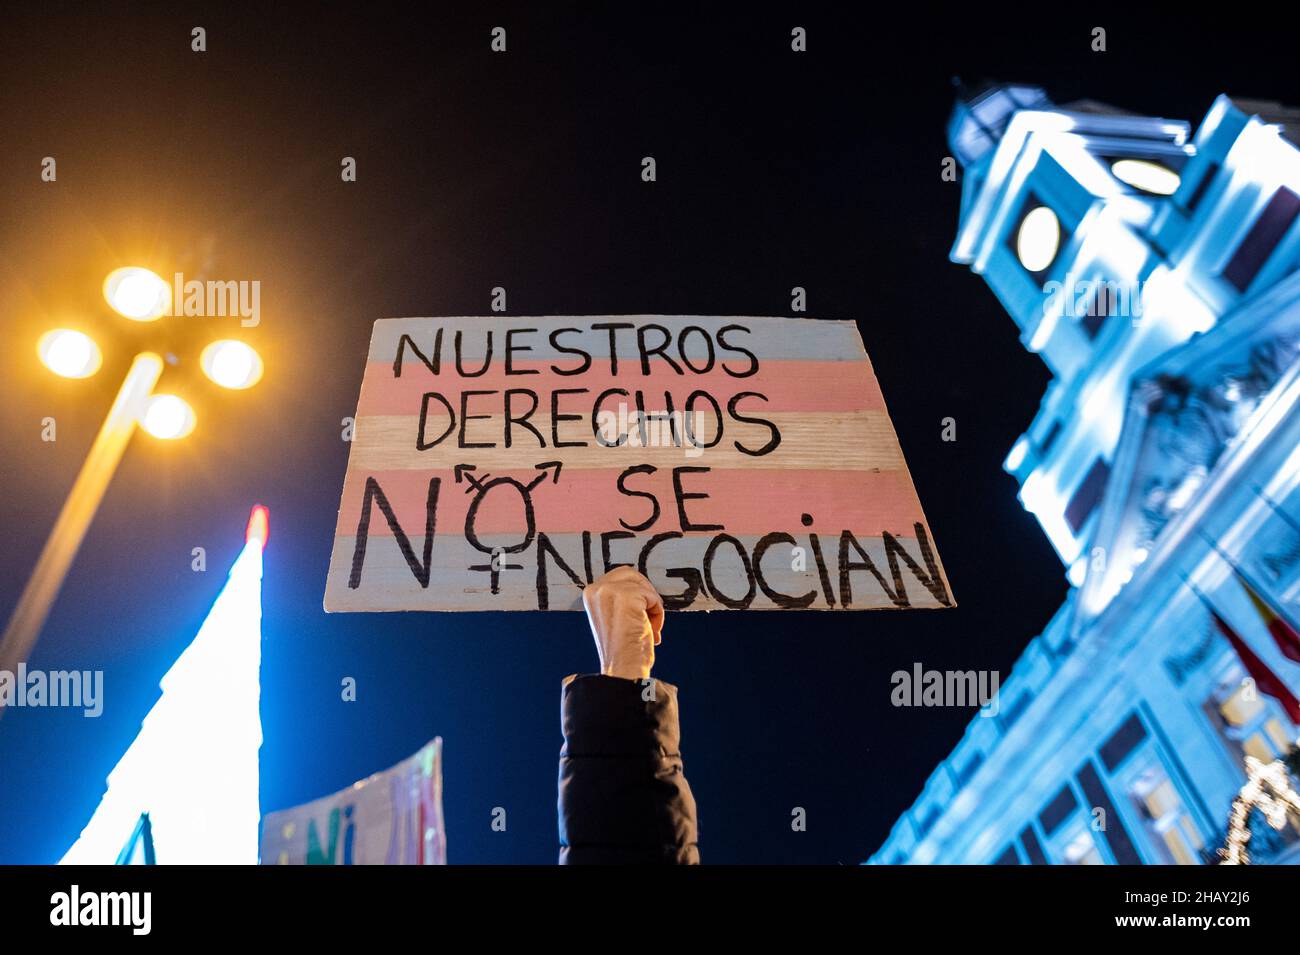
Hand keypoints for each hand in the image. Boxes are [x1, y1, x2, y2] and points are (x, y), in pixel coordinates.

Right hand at [581, 566, 664, 680]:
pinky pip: (653, 597)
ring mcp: (610, 591)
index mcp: (590, 593)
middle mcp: (596, 589)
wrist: (623, 670)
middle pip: (632, 574)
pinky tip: (649, 630)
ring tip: (648, 628)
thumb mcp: (615, 616)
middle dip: (644, 595)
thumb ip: (621, 598)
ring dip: (652, 606)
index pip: (620, 577)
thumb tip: (642, 585)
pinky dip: (658, 614)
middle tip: (646, 619)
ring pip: (644, 585)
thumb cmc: (623, 649)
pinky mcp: (626, 597)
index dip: (635, 595)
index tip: (635, 619)